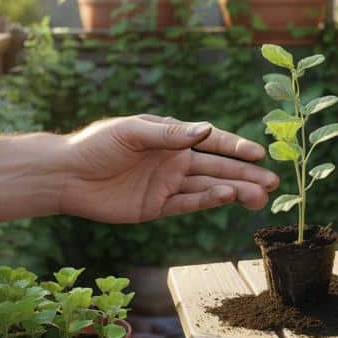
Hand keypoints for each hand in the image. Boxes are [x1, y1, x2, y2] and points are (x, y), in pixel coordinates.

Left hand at [56, 115, 278, 222]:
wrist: (65, 175)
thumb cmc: (96, 144)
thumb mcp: (131, 132)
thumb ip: (168, 134)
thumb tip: (204, 131)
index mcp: (171, 136)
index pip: (211, 141)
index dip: (236, 147)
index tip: (259, 153)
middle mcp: (175, 160)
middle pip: (217, 167)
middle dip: (245, 174)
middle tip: (272, 182)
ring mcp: (168, 184)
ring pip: (209, 187)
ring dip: (235, 191)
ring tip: (261, 197)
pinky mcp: (157, 206)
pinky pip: (188, 203)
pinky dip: (208, 201)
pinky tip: (227, 198)